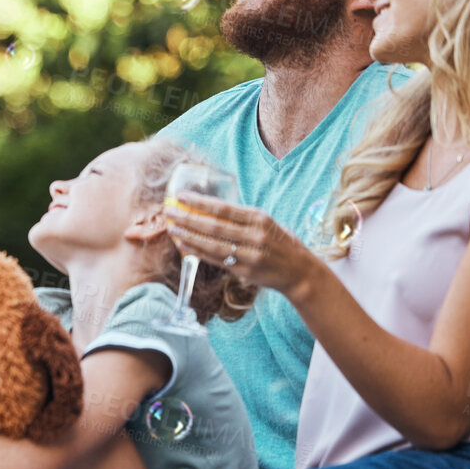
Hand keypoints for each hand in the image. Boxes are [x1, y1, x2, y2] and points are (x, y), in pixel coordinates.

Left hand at [163, 191, 318, 296]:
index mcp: (260, 219)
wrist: (301, 272)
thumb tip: (210, 208)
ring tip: (172, 228)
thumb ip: (243, 218)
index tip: (180, 196)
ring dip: (189, 236)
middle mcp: (255, 236)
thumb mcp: (267, 223)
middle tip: (169, 211)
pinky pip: (216, 260)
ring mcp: (250, 255)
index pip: (224, 208)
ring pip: (213, 245)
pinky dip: (198, 253)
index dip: (200, 202)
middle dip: (188, 218)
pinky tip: (184, 246)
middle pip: (214, 226)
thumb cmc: (281, 243)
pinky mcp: (246, 272)